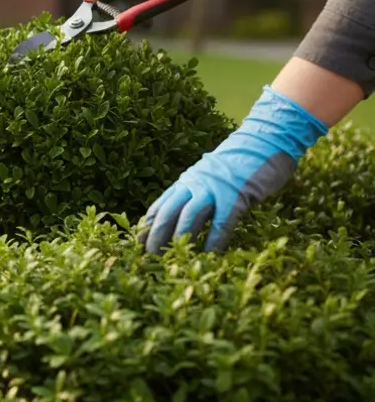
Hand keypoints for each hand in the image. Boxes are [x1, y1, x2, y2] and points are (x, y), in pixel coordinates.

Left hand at [140, 86, 328, 253]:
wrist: (264, 141)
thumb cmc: (238, 165)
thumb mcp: (208, 177)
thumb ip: (195, 194)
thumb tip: (183, 219)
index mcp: (186, 181)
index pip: (160, 205)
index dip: (147, 226)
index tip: (137, 243)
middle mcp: (195, 184)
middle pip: (168, 212)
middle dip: (156, 236)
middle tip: (149, 257)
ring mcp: (215, 189)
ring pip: (189, 216)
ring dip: (180, 240)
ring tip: (173, 260)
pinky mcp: (236, 196)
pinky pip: (221, 222)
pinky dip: (214, 240)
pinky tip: (209, 255)